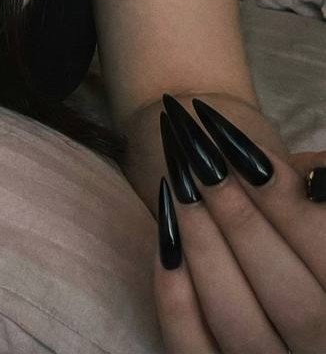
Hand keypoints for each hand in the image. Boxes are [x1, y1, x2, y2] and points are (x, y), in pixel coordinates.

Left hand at [153, 93, 325, 352]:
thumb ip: (317, 190)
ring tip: (178, 180)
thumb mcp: (320, 201)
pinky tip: (165, 234)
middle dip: (236, 216)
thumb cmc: (297, 224)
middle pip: (286, 295)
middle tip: (197, 155)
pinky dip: (174, 294)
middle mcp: (321, 345)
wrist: (274, 264)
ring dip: (202, 243)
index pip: (325, 251)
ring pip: (236, 321)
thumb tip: (299, 178)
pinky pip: (193, 349)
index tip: (232, 142)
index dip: (281, 198)